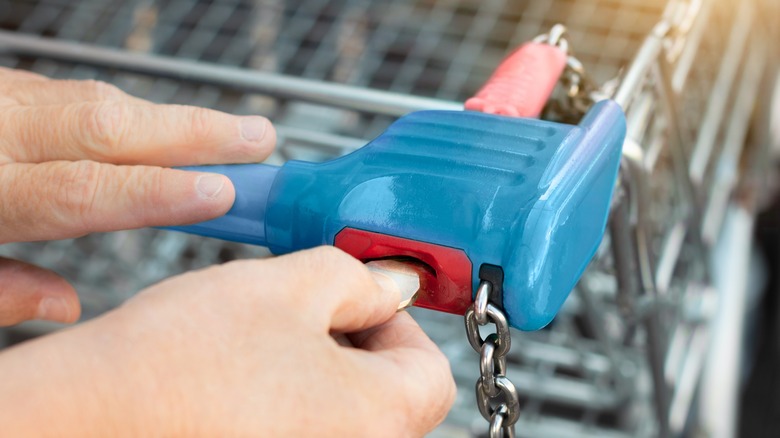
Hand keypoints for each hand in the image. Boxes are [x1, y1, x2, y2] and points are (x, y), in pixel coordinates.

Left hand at [0, 68, 275, 324]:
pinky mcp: (7, 84)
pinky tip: (163, 124)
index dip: (161, 192)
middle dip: (196, 135)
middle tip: (259, 140)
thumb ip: (1, 290)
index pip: (84, 192)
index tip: (223, 194)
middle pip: (107, 129)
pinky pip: (80, 92)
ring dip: (172, 120)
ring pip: (101, 101)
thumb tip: (63, 304)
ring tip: (231, 132)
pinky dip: (131, 110)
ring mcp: (3, 99)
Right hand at [0, 247, 455, 436]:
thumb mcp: (287, 286)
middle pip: (393, 402)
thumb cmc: (177, 364)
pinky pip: (307, 435)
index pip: (432, 372)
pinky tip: (244, 383)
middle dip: (357, 349)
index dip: (400, 326)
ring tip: (264, 349)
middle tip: (307, 318)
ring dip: (322, 377)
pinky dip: (291, 407)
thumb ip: (357, 278)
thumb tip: (391, 285)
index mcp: (378, 420)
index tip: (364, 304)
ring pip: (346, 419)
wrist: (86, 420)